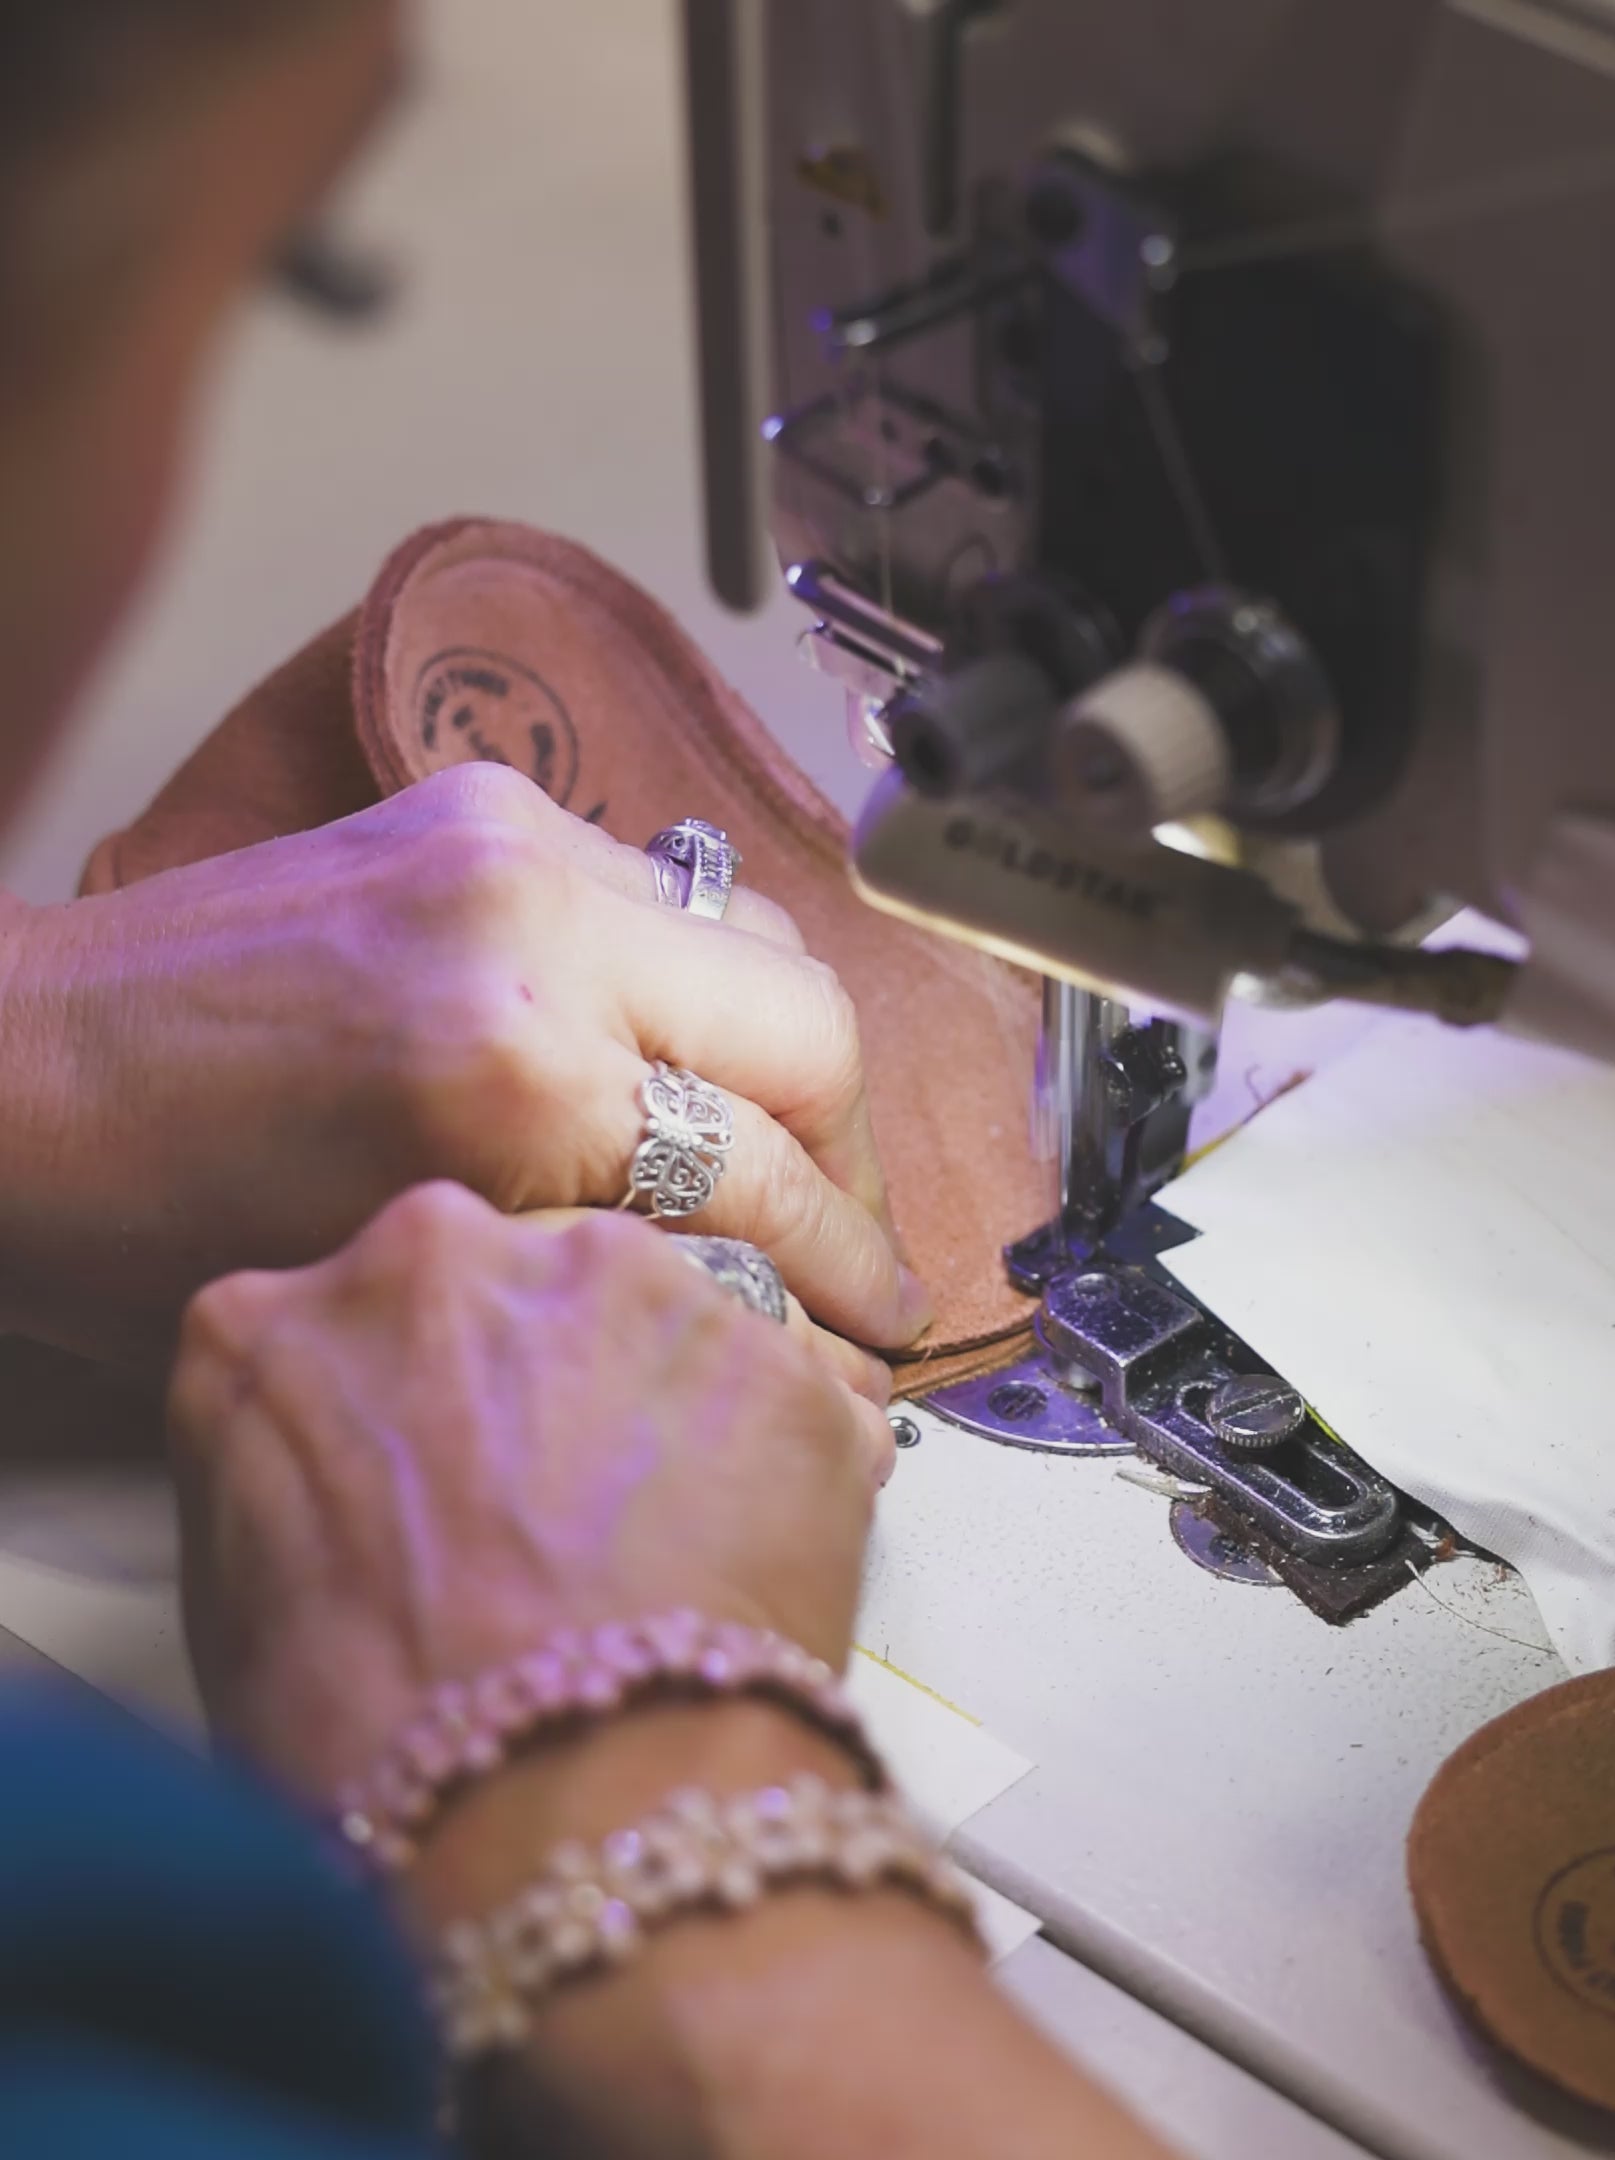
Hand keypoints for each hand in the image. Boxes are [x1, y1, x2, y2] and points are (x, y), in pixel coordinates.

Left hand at [0, 764, 932, 1364]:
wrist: (12, 1073)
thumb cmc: (155, 1218)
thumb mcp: (424, 1292)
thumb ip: (628, 1274)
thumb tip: (784, 1297)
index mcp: (508, 1078)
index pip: (772, 1168)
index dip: (849, 1267)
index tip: (879, 1319)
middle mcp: (535, 931)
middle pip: (816, 1029)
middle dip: (850, 1152)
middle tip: (838, 1236)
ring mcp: (515, 843)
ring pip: (767, 939)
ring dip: (786, 1057)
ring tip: (760, 1151)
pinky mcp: (490, 806)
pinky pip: (677, 892)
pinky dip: (700, 983)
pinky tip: (668, 1056)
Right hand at [169, 1183, 893, 1801]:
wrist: (562, 1807)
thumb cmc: (388, 1750)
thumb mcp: (246, 1594)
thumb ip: (305, 1466)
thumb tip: (370, 1469)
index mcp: (289, 1315)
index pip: (376, 1310)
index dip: (438, 1389)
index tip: (468, 1451)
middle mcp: (458, 1255)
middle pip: (527, 1282)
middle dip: (563, 1368)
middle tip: (580, 1504)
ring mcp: (630, 1282)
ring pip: (671, 1311)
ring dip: (680, 1401)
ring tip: (675, 1545)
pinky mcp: (768, 1343)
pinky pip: (790, 1387)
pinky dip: (785, 1459)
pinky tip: (753, 1559)